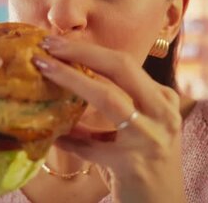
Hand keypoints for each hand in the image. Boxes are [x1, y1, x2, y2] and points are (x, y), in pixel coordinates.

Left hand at [33, 36, 185, 202]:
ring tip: (44, 70)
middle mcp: (162, 113)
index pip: (125, 63)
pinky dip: (68, 138)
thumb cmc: (145, 162)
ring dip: (72, 81)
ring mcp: (149, 138)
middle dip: (82, 52)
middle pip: (121, 68)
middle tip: (48, 45)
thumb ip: (117, 103)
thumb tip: (70, 80)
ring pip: (108, 99)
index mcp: (162, 99)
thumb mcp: (140, 126)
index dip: (90, 50)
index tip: (58, 42)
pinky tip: (51, 135)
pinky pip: (90, 147)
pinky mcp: (132, 164)